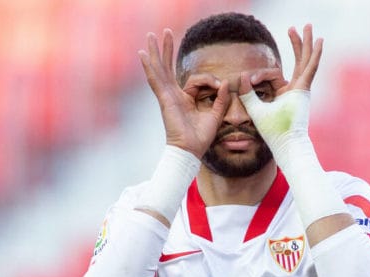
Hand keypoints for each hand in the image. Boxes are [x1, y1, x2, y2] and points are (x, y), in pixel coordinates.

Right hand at [138, 30, 229, 157]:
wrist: (190, 151)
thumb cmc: (200, 138)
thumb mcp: (216, 115)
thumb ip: (221, 99)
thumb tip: (226, 82)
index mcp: (185, 99)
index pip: (197, 80)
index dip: (211, 80)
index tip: (220, 87)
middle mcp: (174, 95)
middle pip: (169, 68)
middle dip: (168, 50)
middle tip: (166, 31)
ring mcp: (168, 96)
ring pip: (161, 69)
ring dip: (157, 51)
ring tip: (152, 35)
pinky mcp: (165, 99)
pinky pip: (156, 80)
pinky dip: (150, 67)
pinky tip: (144, 54)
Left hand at [238, 24, 321, 147]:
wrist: (285, 144)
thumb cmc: (272, 132)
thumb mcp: (255, 109)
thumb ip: (247, 93)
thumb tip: (240, 76)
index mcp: (286, 94)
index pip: (275, 74)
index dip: (260, 74)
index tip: (248, 78)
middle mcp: (297, 89)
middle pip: (298, 61)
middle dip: (296, 44)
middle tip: (294, 28)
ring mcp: (302, 89)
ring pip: (305, 60)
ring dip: (305, 43)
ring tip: (307, 26)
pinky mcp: (305, 90)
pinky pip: (310, 68)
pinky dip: (314, 54)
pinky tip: (317, 41)